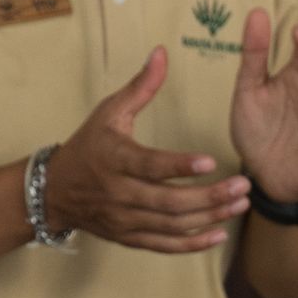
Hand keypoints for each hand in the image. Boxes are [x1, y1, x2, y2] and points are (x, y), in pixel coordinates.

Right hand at [41, 50, 248, 252]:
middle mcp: (119, 193)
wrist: (54, 191)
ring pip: (172, 224)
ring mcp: (125, 219)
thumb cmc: (88, 145)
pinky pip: (164, 245)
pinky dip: (193, 243)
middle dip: (210, 196)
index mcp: (114, 159)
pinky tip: (219, 233)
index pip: (150, 166)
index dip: (180, 165)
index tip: (211, 161)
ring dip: (209, 217)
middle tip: (243, 186)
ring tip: (240, 205)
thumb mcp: (109, 112)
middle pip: (169, 201)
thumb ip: (140, 86)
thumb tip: (162, 52)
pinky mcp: (129, 238)